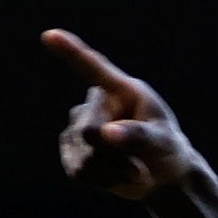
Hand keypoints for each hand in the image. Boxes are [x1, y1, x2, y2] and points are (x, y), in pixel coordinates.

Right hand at [43, 29, 198, 200]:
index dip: (71, 52)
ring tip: (136, 171)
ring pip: (85, 155)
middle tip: (140, 166)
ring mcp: (78, 127)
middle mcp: (94, 104)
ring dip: (115, 171)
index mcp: (118, 89)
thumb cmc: (166, 147)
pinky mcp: (72, 151)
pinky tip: (119, 177)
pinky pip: (80, 171)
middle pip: (89, 132)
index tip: (51, 36)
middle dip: (116, 155)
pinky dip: (105, 181)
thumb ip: (140, 135)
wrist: (162, 174)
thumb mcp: (164, 140)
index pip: (93, 68)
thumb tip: (105, 134)